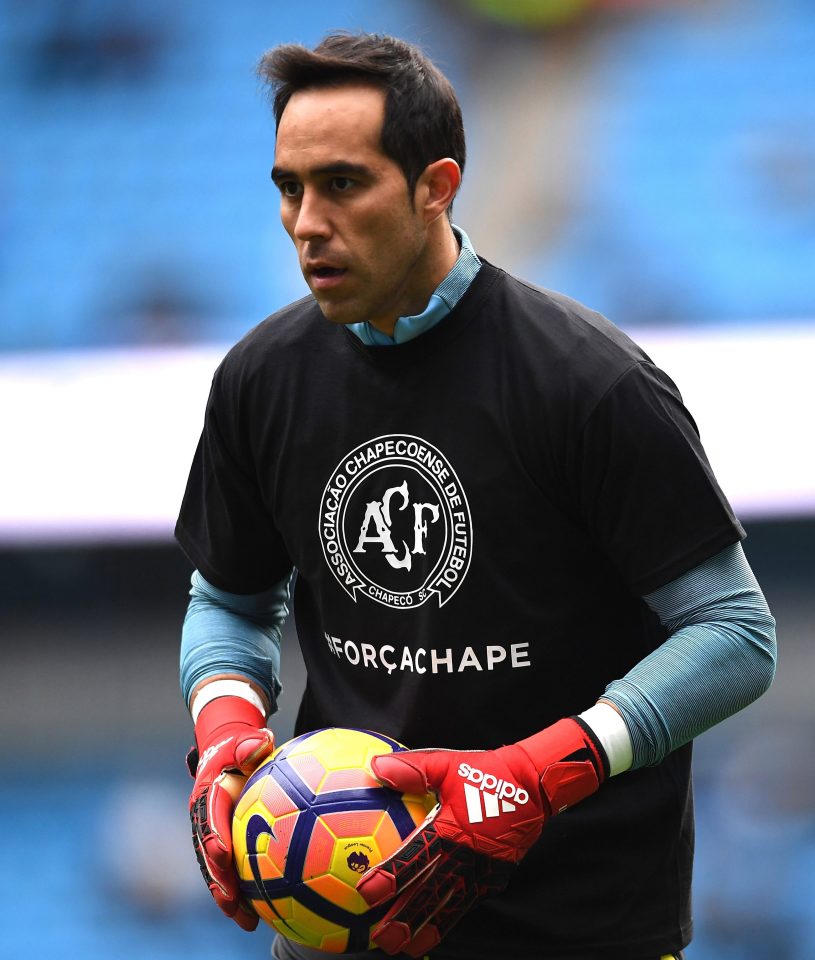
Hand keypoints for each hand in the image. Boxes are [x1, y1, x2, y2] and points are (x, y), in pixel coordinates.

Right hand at [187, 695, 274, 929]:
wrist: (226, 751)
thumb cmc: (240, 745)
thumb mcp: (243, 741)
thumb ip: (250, 743)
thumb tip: (263, 741)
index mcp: (207, 795)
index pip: (209, 818)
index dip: (214, 837)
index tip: (223, 855)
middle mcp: (203, 818)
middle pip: (207, 854)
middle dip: (217, 880)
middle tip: (231, 902)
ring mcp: (210, 833)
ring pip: (215, 870)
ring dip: (227, 896)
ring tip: (245, 921)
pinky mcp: (221, 843)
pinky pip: (228, 870)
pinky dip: (239, 891)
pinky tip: (257, 913)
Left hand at [357, 718, 606, 955]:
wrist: (534, 785)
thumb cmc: (488, 772)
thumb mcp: (448, 764)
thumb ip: (413, 769)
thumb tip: (376, 767)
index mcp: (450, 831)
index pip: (415, 859)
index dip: (390, 877)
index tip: (367, 893)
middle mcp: (465, 857)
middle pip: (431, 895)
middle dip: (404, 920)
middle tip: (381, 938)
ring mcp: (482, 871)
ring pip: (450, 907)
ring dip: (426, 928)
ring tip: (405, 948)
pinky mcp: (494, 877)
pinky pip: (468, 900)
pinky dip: (449, 917)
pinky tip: (434, 927)